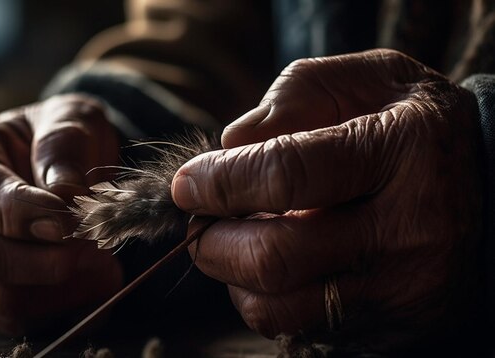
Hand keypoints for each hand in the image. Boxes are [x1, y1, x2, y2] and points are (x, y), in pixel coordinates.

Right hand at [0, 94, 123, 333]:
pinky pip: (24, 319)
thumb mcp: (71, 119)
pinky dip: (69, 306)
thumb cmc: (65, 137)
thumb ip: (64, 145)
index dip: (19, 209)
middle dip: (44, 258)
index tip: (68, 217)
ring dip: (62, 286)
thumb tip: (64, 193)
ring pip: (1, 295)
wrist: (71, 163)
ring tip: (105, 260)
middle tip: (94, 243)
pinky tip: (101, 280)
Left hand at [172, 49, 482, 349]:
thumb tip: (227, 147)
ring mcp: (401, 290)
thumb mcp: (367, 79)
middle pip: (274, 257)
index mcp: (399, 152)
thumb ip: (293, 99)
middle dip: (213, 242)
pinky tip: (278, 266)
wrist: (488, 184)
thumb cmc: (410, 123)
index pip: (286, 175)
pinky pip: (301, 328)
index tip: (187, 184)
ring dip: (234, 277)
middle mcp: (406, 231)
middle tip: (202, 221)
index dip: (220, 183)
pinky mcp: (393, 326)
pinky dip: (267, 298)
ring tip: (240, 242)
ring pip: (280, 308)